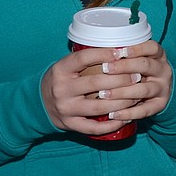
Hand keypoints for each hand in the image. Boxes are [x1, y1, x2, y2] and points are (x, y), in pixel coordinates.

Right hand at [40, 42, 170, 136]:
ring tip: (137, 96)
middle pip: (96, 83)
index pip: (83, 58)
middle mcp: (61, 89)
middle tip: (138, 76)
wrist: (38, 103)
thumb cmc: (61, 80)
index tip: (121, 52)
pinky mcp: (69, 125)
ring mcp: (65, 109)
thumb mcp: (66, 66)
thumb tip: (118, 48)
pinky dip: (111, 124)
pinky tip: (125, 118)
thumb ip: (86, 59)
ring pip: (99, 107)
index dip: (103, 54)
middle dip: (121, 79)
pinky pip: (93, 127)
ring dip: (121, 102)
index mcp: (60, 70)